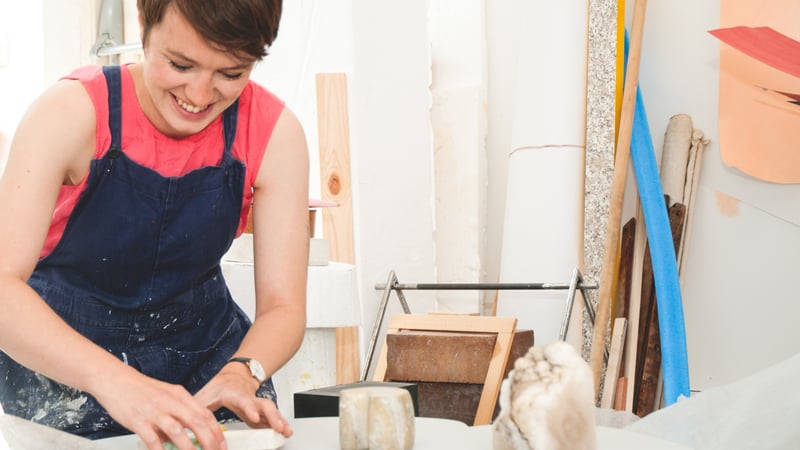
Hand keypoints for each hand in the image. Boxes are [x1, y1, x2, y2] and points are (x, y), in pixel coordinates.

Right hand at [93, 371, 226, 449]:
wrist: (115, 379)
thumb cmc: (140, 389)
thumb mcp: (165, 395)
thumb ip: (178, 411)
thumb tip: (188, 433)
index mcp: (179, 394)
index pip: (204, 414)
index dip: (216, 431)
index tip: (222, 444)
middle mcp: (169, 401)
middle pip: (196, 422)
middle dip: (209, 440)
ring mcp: (154, 411)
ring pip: (177, 431)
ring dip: (188, 447)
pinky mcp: (138, 420)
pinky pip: (152, 439)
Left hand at [194, 365, 292, 437]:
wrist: (234, 375)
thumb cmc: (219, 386)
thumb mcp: (205, 395)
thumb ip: (195, 409)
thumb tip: (180, 423)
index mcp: (234, 394)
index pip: (242, 401)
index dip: (249, 409)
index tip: (254, 417)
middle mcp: (249, 397)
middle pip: (263, 405)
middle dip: (272, 416)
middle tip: (277, 427)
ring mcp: (256, 403)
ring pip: (271, 410)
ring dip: (279, 420)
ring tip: (285, 431)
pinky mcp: (260, 410)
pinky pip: (272, 417)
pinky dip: (279, 424)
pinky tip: (285, 432)